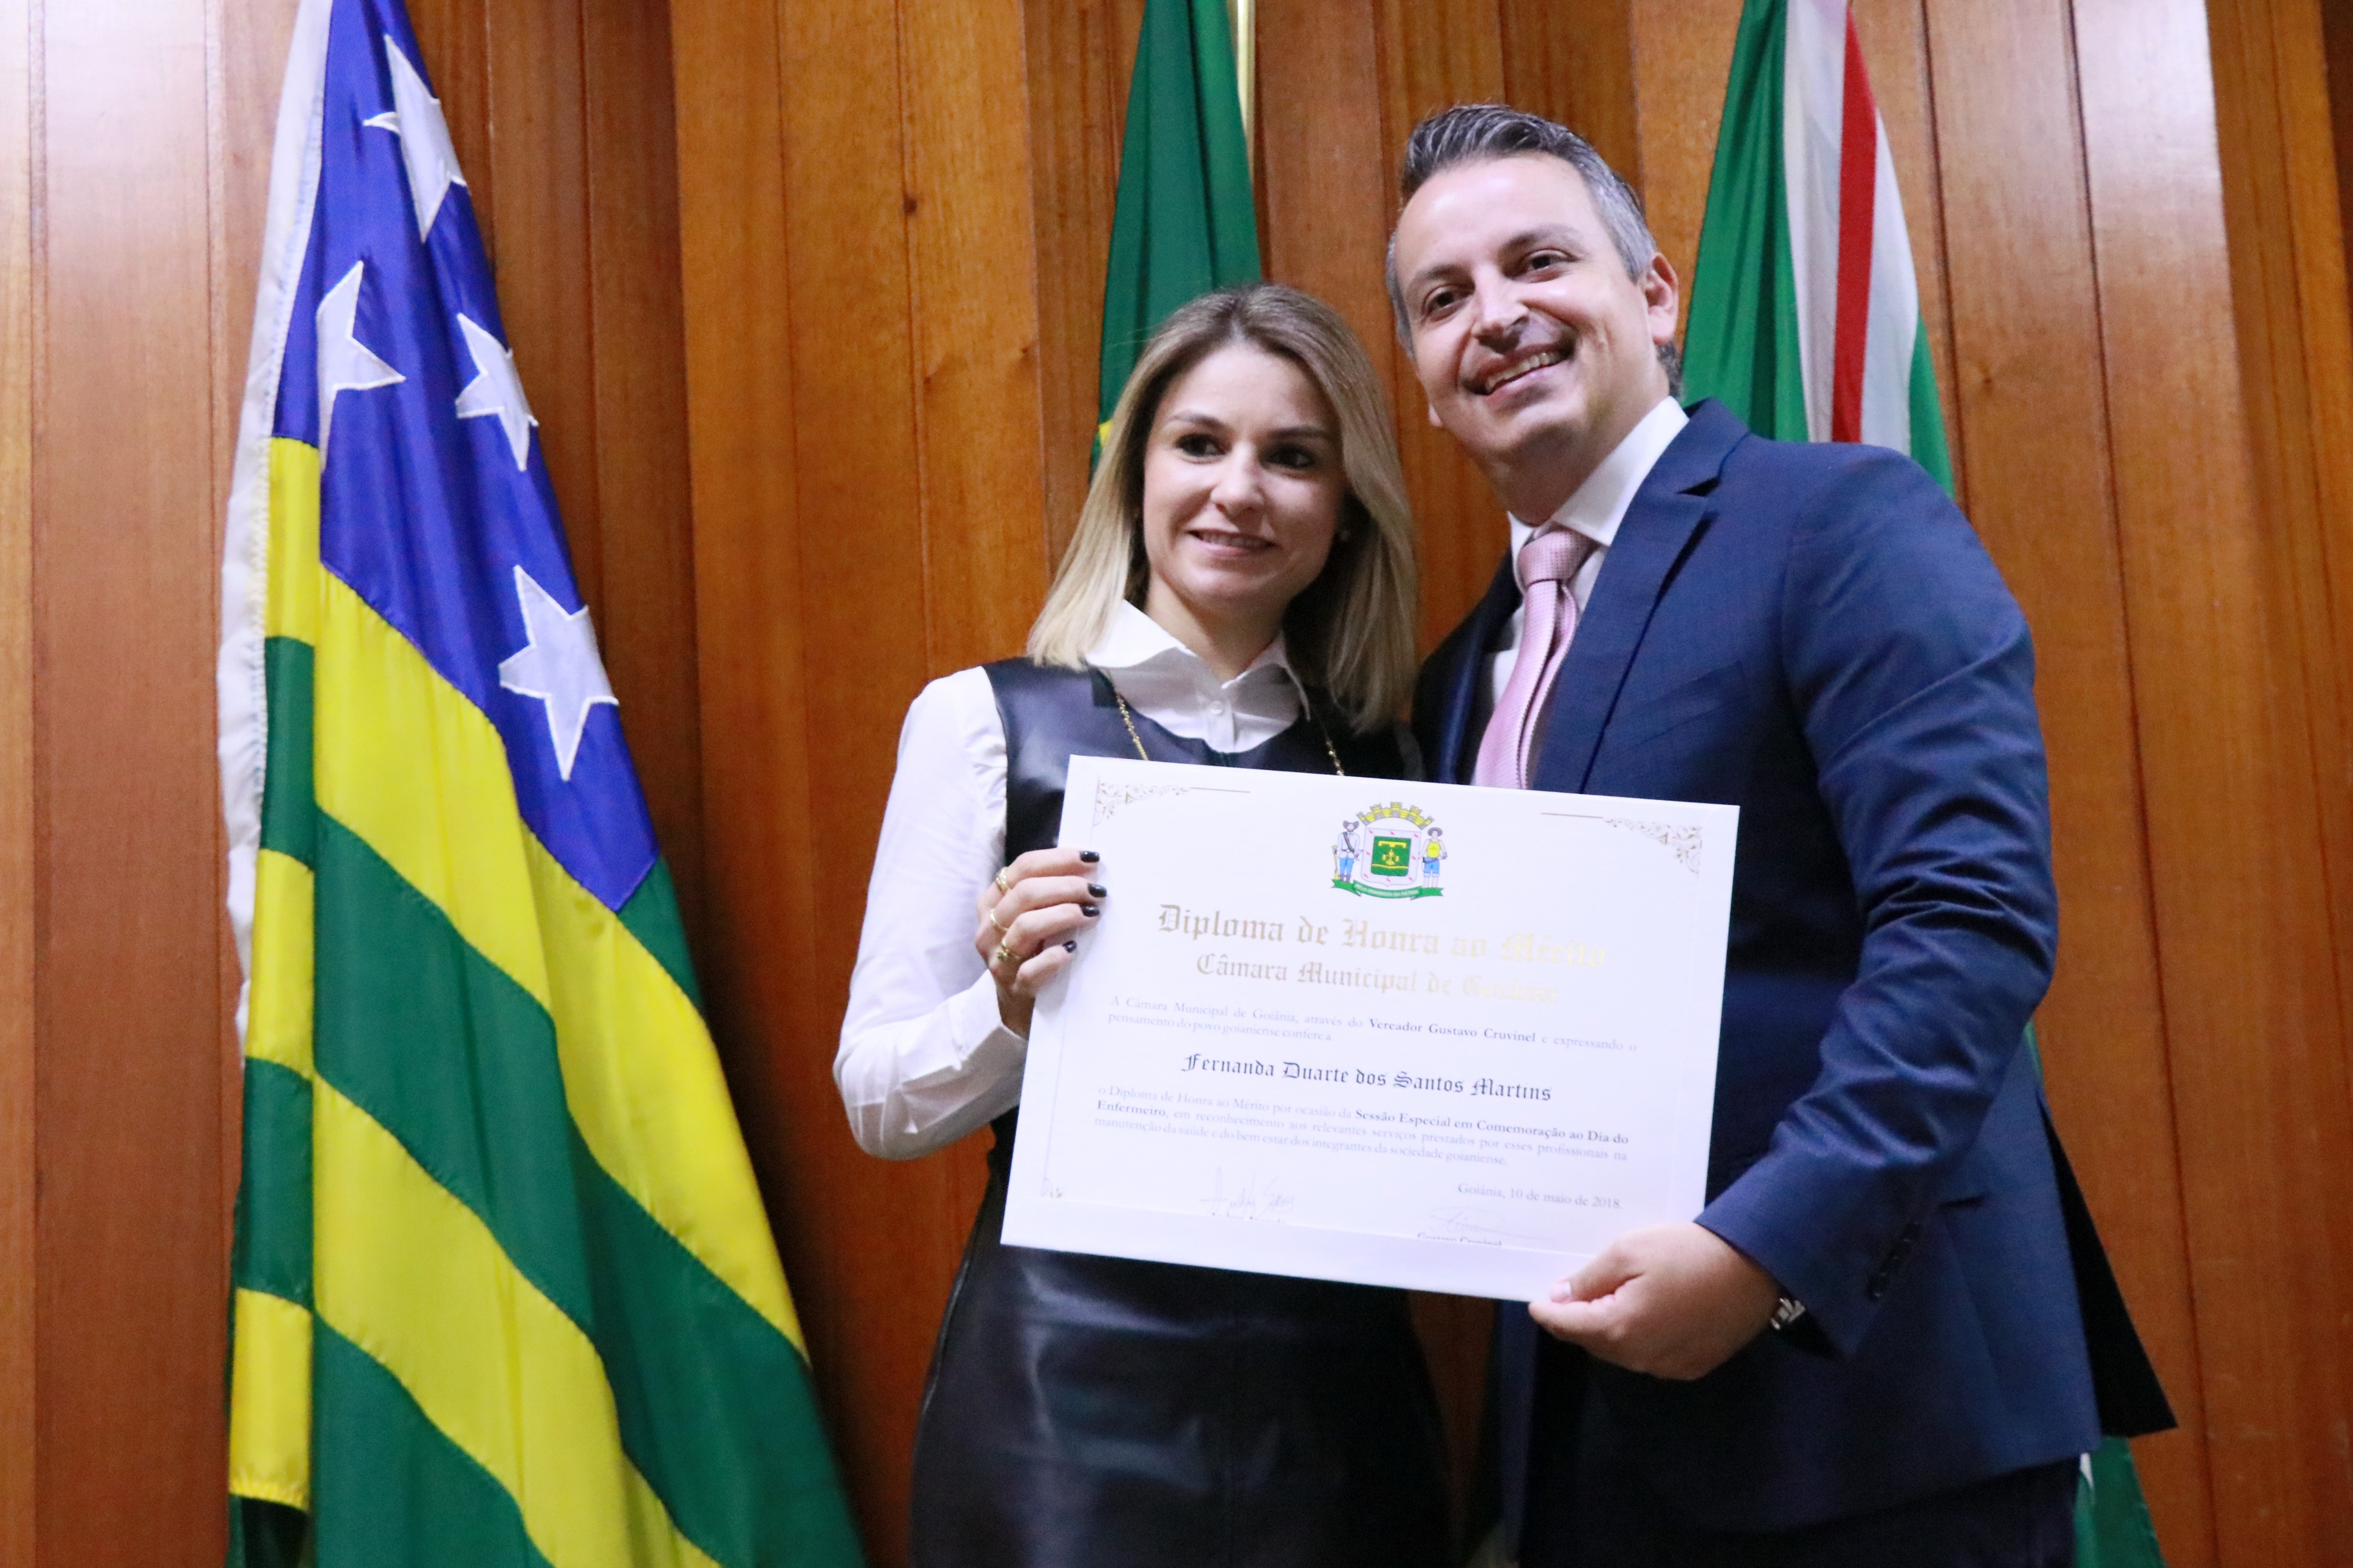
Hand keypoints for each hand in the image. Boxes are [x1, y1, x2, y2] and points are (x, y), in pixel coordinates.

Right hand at [975, 847, 1104, 1034]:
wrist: (1016, 1005)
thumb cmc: (1031, 951)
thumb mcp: (1030, 917)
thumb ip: (1047, 893)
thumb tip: (1089, 868)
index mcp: (993, 901)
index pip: (1022, 868)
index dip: (1058, 859)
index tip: (1091, 859)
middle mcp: (990, 927)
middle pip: (1025, 893)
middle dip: (1066, 886)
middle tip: (1096, 890)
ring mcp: (998, 959)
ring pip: (1027, 926)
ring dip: (1064, 915)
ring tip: (1092, 912)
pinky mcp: (1013, 987)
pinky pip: (1031, 970)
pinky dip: (1053, 957)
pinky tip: (1072, 949)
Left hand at [1528, 1222, 1781, 1380]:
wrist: (1757, 1266)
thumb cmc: (1688, 1253)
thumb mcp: (1629, 1251)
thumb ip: (1589, 1279)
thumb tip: (1559, 1297)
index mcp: (1619, 1329)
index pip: (1568, 1326)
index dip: (1549, 1312)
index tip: (1536, 1300)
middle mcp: (1641, 1358)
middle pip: (1594, 1342)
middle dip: (1578, 1320)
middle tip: (1572, 1292)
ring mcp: (1669, 1366)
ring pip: (1622, 1352)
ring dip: (1609, 1329)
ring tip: (1608, 1298)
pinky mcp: (1694, 1365)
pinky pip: (1651, 1356)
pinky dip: (1639, 1338)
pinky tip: (1645, 1313)